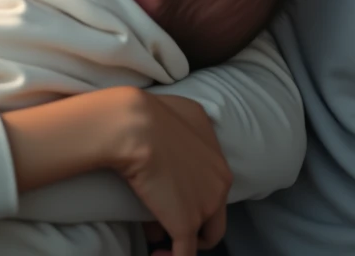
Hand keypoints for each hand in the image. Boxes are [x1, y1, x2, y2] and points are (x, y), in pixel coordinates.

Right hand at [110, 90, 230, 255]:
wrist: (134, 125)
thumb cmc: (152, 112)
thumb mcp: (187, 113)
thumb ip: (194, 135)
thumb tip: (183, 154)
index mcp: (219, 161)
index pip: (215, 191)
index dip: (194, 198)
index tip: (172, 198)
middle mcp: (220, 184)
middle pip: (214, 217)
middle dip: (192, 222)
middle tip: (166, 219)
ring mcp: (204, 207)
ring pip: (202, 238)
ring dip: (182, 240)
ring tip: (157, 236)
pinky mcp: (185, 225)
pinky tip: (156, 255)